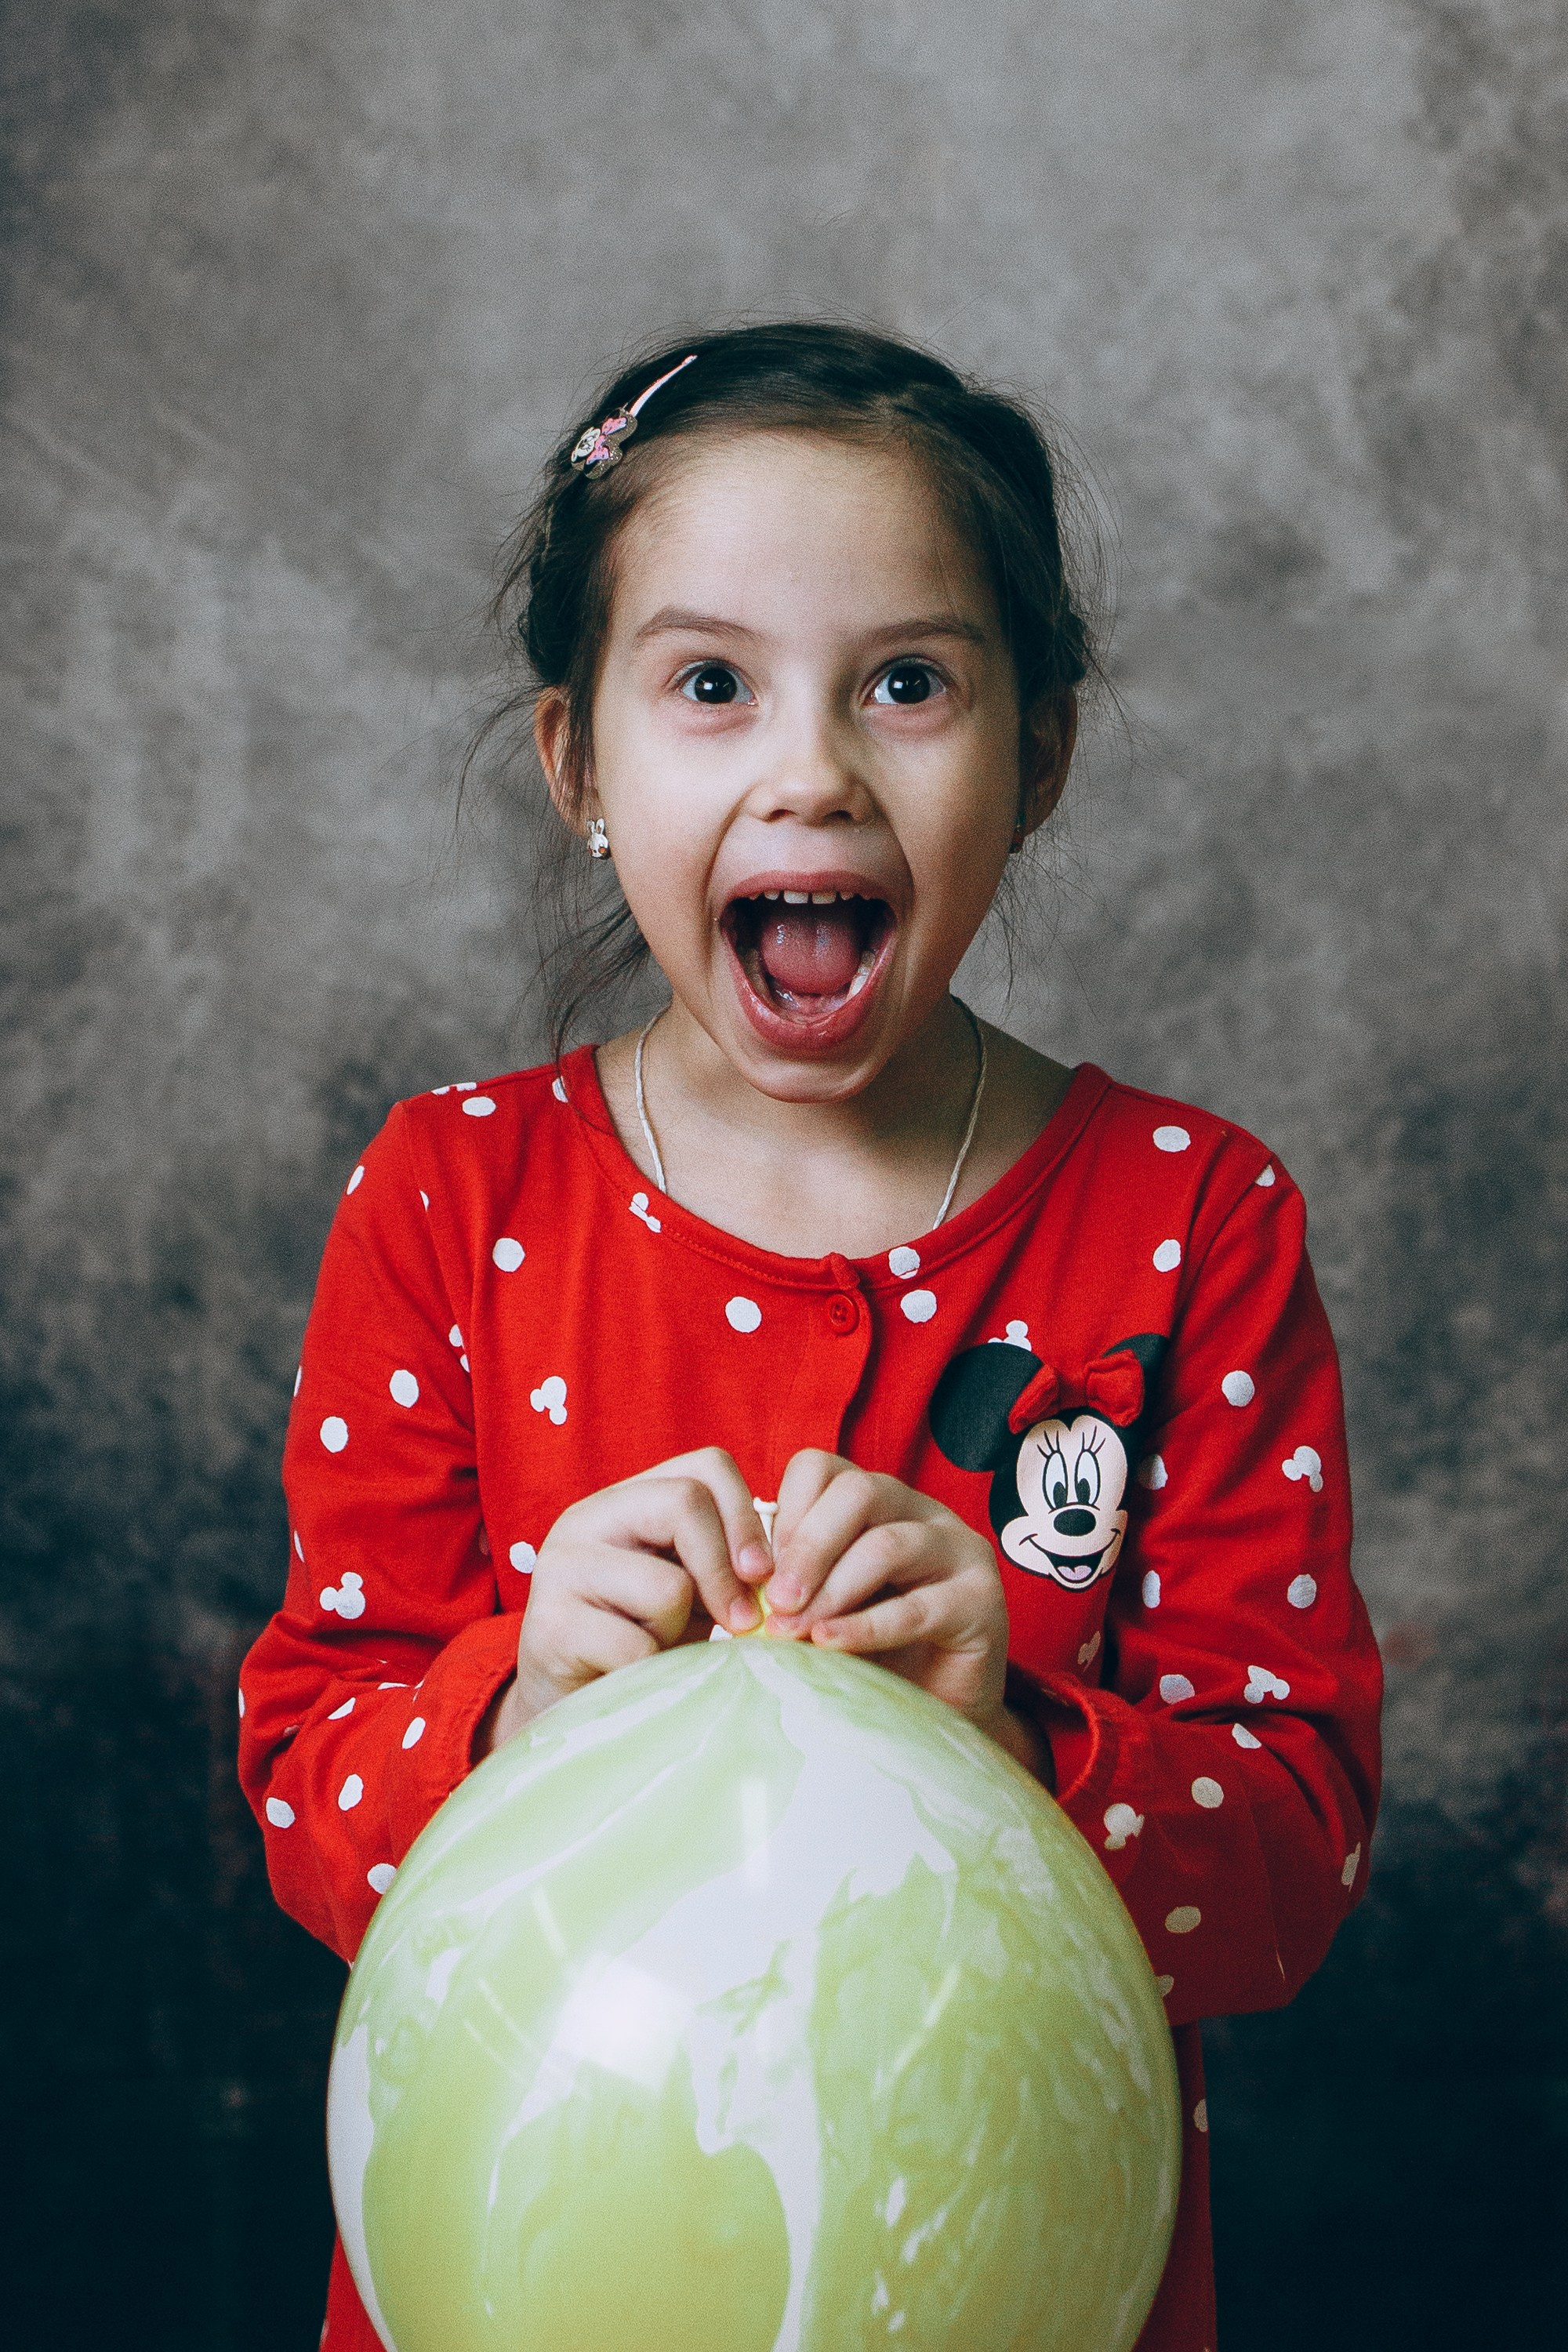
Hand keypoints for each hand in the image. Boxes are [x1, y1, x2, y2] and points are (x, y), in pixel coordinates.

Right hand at [482, 1449, 771, 1750]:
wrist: (571, 1704)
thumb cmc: (642, 1639)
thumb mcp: (688, 1590)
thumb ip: (725, 1564)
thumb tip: (780, 1573)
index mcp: (627, 1499)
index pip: (707, 1467)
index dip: (747, 1516)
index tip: (762, 1573)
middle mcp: (588, 1518)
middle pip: (686, 1503)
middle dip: (726, 1570)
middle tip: (741, 1622)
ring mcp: (561, 1567)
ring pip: (668, 1585)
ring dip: (680, 1632)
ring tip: (656, 1647)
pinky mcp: (551, 1625)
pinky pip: (638, 1648)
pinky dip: (652, 1673)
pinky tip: (632, 1677)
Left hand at [761, 1450, 1012, 1737]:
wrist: (938, 1713)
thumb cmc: (873, 1653)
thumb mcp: (825, 1606)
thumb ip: (794, 1583)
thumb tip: (738, 1580)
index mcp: (880, 1502)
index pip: (823, 1468)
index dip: (786, 1511)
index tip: (755, 1567)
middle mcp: (923, 1514)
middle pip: (858, 1493)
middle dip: (808, 1547)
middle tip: (774, 1601)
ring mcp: (960, 1552)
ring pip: (888, 1544)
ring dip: (831, 1589)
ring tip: (793, 1630)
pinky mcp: (982, 1602)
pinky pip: (917, 1607)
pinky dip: (865, 1627)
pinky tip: (829, 1646)